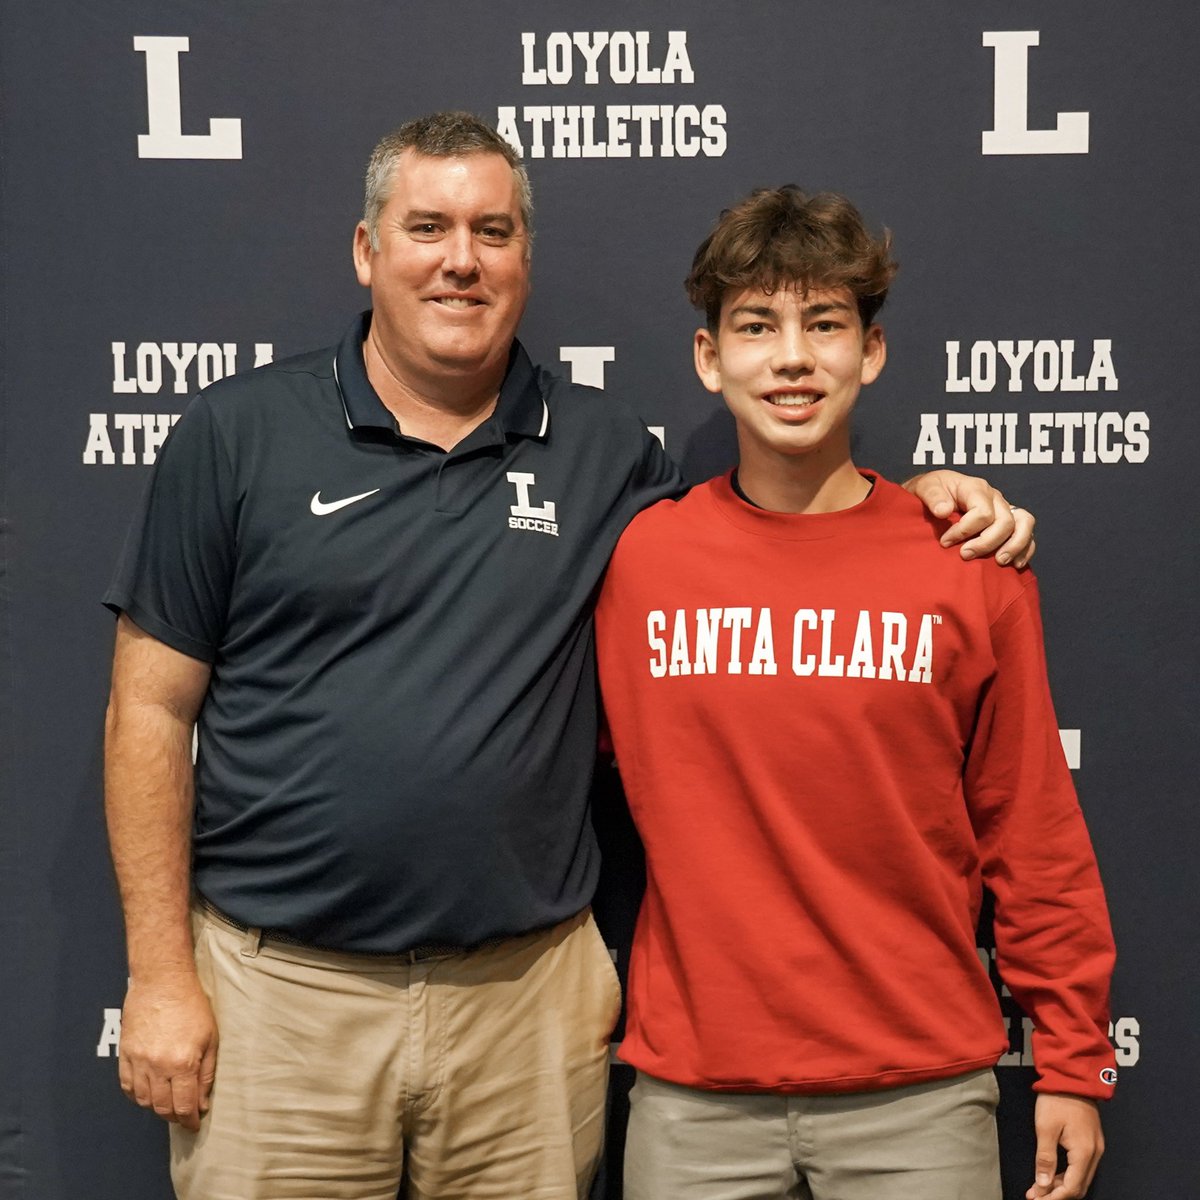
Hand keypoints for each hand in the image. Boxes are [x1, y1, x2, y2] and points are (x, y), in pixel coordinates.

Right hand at [118, 973, 217, 1130]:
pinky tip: (148, 1093)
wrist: (162, 981)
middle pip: (162, 1107)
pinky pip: (127, 1086)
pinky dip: (137, 1095)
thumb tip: (202, 1102)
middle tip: (183, 1115)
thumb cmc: (191, 1005)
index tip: (194, 1124)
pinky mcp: (125, 1054)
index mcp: (183, 1062)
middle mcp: (158, 1066)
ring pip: (144, 1100)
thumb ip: (207, 1073)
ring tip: (168, 1104)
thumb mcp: (211, 1037)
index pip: (185, 1105)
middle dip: (174, 1116)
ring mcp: (138, 1061)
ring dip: (156, 1107)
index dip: (190, 1120)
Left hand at [903, 470, 1035, 566]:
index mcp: (976, 488)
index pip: (982, 512)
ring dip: (1014, 546)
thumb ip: (933, 496)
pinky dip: (1025, 549)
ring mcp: (1004, 509)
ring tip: (999, 561)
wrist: (933, 494)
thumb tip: (944, 511)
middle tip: (965, 555)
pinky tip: (1015, 564)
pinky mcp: (1008, 522)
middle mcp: (995, 498)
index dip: (965, 531)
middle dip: (986, 543)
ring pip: (1024, 524)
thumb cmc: (930, 491)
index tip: (945, 542)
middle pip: (1005, 522)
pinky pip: (1027, 534)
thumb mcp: (925, 487)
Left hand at [1025, 1093, 1103, 1199]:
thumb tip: (1043, 1184)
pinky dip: (1067, 1174)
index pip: (1071, 1188)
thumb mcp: (1045, 1128)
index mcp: (1084, 1153)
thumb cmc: (1056, 1100)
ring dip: (1061, 1185)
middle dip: (1057, 1194)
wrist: (1071, 1077)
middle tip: (1035, 1196)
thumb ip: (1045, 1158)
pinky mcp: (1091, 1142)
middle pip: (1078, 1186)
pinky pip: (1081, 1167)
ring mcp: (1095, 1148)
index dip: (1053, 1197)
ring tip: (1039, 1187)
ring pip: (1080, 1178)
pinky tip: (1051, 1173)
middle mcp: (1095, 1154)